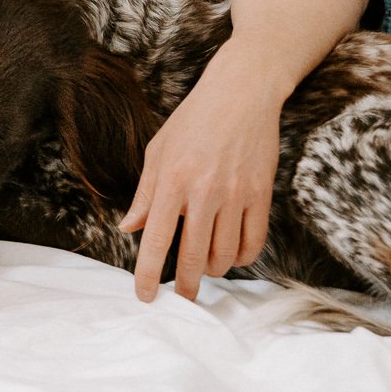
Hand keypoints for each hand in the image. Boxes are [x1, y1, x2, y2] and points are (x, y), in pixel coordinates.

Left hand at [118, 77, 280, 302]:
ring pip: (224, 255)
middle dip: (186, 286)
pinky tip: (232, 255)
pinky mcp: (261, 195)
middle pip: (192, 257)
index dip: (149, 275)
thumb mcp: (158, 151)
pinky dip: (242, 258)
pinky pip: (253, 242)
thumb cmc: (193, 121)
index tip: (145, 297)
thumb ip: (145, 194)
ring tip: (205, 267)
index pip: (157, 240)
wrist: (241, 94)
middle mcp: (203, 192)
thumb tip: (129, 228)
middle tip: (183, 298)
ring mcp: (235, 195)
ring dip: (213, 270)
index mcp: (172, 181)